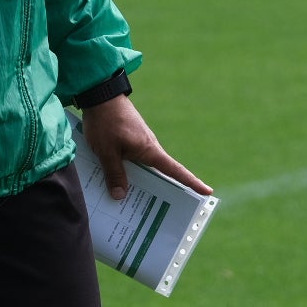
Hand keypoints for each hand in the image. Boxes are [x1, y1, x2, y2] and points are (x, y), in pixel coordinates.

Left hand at [80, 94, 211, 200]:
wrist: (99, 94)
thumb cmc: (106, 122)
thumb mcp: (106, 151)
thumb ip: (114, 173)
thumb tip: (121, 197)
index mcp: (149, 150)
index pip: (175, 171)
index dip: (192, 182)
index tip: (207, 192)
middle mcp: (148, 148)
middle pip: (159, 174)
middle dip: (159, 192)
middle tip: (160, 213)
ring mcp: (138, 143)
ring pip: (142, 168)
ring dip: (138, 183)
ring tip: (129, 205)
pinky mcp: (128, 139)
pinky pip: (131, 160)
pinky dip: (126, 172)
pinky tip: (112, 183)